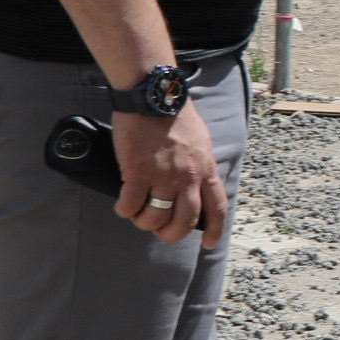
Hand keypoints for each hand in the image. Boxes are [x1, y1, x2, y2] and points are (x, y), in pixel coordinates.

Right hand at [113, 101, 227, 248]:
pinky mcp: (137, 172)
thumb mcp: (201, 142)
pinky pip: (131, 204)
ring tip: (139, 216)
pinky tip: (123, 206)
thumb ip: (199, 166)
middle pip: (184, 222)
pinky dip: (125, 210)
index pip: (217, 208)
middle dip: (172, 234)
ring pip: (156, 217)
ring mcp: (163, 176)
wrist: (153, 96)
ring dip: (145, 222)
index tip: (208, 243)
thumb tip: (194, 186)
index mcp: (205, 169)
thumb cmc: (175, 115)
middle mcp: (187, 177)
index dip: (214, 230)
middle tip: (161, 232)